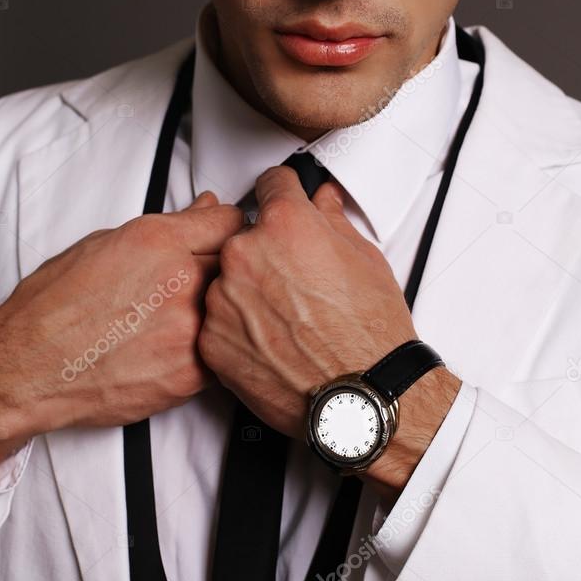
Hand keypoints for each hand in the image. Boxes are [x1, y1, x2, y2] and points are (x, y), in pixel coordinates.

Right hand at [0, 191, 244, 470]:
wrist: (30, 367)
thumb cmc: (55, 309)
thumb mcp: (106, 244)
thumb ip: (169, 226)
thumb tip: (204, 209)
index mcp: (158, 242)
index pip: (229, 222)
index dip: (230, 229)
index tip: (227, 238)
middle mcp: (179, 280)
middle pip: (236, 263)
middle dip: (223, 269)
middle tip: (197, 282)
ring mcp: (188, 327)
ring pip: (232, 308)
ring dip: (217, 310)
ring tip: (179, 318)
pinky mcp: (190, 371)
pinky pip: (221, 350)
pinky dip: (208, 347)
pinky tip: (180, 345)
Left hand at [197, 166, 421, 439]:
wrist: (358, 396)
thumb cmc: (368, 335)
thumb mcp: (364, 259)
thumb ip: (333, 220)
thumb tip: (323, 202)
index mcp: (285, 225)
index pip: (272, 184)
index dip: (285, 193)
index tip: (284, 200)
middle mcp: (246, 254)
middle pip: (247, 234)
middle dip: (268, 249)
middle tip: (298, 278)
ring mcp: (223, 297)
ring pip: (229, 278)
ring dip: (249, 289)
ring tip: (287, 316)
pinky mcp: (211, 338)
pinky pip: (218, 318)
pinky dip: (238, 326)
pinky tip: (272, 338)